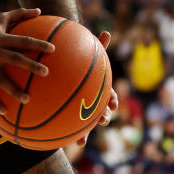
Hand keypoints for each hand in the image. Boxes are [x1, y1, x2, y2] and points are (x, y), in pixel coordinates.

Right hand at [0, 7, 53, 114]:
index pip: (23, 41)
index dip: (37, 44)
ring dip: (14, 90)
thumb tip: (39, 10)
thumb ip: (20, 14)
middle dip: (30, 66)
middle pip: (15, 60)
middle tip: (46, 73)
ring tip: (28, 99)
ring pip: (1, 80)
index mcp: (2, 39)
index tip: (52, 49)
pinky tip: (5, 113)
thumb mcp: (0, 18)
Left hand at [77, 30, 116, 145]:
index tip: (113, 104)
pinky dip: (66, 133)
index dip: (112, 100)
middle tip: (101, 119)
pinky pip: (68, 126)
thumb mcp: (86, 53)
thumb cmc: (79, 61)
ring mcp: (82, 110)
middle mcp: (93, 101)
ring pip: (86, 124)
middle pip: (100, 111)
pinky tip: (60, 140)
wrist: (66, 73)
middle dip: (102, 117)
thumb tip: (108, 32)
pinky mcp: (70, 116)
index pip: (109, 95)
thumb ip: (96, 46)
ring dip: (85, 134)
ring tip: (81, 141)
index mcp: (98, 88)